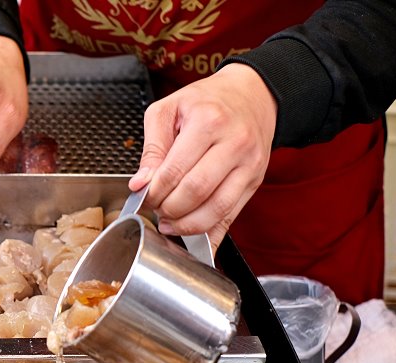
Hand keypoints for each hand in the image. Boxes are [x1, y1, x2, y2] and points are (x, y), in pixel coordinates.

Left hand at [130, 64, 276, 250]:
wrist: (252, 94)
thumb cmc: (207, 101)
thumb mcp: (169, 109)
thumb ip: (152, 147)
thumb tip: (140, 184)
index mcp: (209, 121)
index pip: (175, 171)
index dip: (154, 192)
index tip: (144, 197)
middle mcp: (234, 143)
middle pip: (196, 192)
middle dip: (169, 209)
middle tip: (156, 208)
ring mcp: (249, 164)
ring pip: (216, 209)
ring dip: (187, 225)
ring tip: (170, 222)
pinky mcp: (256, 181)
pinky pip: (232, 216)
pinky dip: (210, 233)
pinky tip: (192, 236)